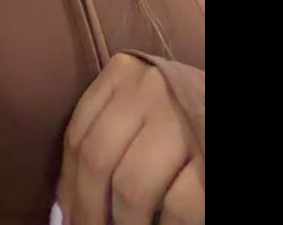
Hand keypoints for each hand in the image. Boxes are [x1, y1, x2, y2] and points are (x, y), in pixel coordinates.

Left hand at [56, 53, 203, 224]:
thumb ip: (106, 136)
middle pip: (97, 159)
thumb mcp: (140, 107)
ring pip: (131, 186)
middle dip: (89, 210)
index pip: (79, 134)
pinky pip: (177, 207)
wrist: (218, 109)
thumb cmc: (182, 114)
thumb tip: (64, 204)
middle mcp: (149, 88)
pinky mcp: (211, 152)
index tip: (68, 216)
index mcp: (124, 73)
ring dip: (123, 224)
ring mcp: (181, 119)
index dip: (69, 184)